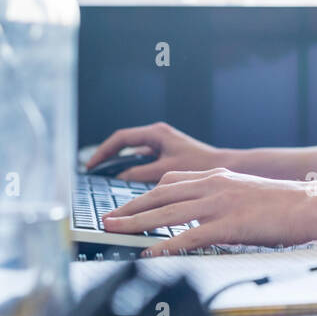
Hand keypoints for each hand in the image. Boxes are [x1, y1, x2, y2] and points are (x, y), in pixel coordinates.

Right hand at [83, 122, 226, 181]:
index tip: (91, 165)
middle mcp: (158, 135)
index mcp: (156, 133)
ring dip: (120, 163)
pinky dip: (133, 169)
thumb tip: (120, 177)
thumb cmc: (201, 164)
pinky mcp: (166, 154)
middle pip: (124, 144)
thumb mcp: (166, 171)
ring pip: (133, 153)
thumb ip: (140, 173)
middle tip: (92, 170)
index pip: (121, 138)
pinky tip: (127, 182)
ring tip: (105, 177)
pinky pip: (143, 160)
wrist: (224, 166)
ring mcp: (162, 144)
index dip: (103, 151)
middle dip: (108, 156)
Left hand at [102, 169, 316, 254]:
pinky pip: (188, 236)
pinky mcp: (228, 224)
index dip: (145, 194)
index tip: (128, 204)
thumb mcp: (245, 192)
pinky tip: (150, 252)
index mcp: (217, 176)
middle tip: (108, 218)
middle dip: (130, 207)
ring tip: (114, 231)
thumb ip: (222, 198)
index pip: (171, 181)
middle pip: (160, 195)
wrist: (311, 204)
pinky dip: (165, 244)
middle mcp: (213, 185)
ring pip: (167, 212)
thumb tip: (203, 217)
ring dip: (136, 222)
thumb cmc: (285, 203)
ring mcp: (219, 203)